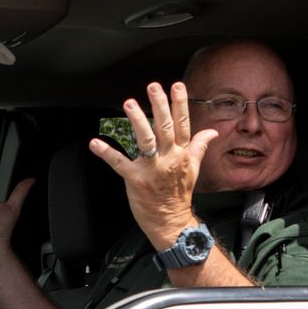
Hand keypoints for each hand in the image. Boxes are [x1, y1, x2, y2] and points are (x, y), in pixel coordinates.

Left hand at [89, 81, 218, 249]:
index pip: (183, 124)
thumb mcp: (193, 169)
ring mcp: (152, 169)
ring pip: (145, 140)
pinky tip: (96, 143)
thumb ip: (199, 147)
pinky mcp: (135, 179)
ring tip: (129, 104)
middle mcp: (168, 158)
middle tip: (153, 87)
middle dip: (159, 105)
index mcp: (182, 154)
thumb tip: (211, 133)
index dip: (180, 104)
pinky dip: (107, 153)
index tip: (177, 86)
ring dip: (137, 121)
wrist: (171, 222)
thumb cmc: (179, 195)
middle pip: (165, 127)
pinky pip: (120, 163)